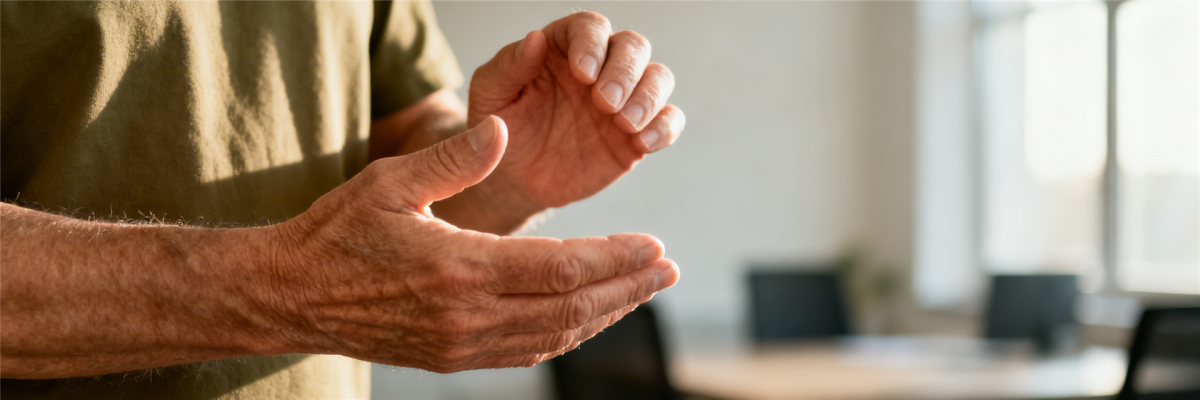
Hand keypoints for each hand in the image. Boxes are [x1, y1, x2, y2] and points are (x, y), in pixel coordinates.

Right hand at [260, 117, 678, 371]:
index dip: (615, 259)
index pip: (561, 269)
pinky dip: (567, 334)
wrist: (289, 297)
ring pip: (554, 336)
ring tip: (642, 291)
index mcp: (458, 268)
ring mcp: (461, 345)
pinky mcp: (452, 358)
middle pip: (571, 307)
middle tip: (668, 270)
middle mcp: (466, 316)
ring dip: (605, 313)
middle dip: (627, 287)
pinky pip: (526, 351)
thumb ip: (451, 159)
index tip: (655, 247)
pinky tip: (588, 316)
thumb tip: (504, 131)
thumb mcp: (387, 182)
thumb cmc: (337, 232)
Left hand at [466, 11, 685, 208]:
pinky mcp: (637, 134)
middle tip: (605, 101)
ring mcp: (623, 100)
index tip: (582, 72)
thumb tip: (535, 38)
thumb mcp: (491, 96)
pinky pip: (669, 120)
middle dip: (625, 71)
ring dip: (649, 96)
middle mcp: (601, 68)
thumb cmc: (503, 128)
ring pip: (658, 77)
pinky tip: (642, 143)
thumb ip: (508, 67)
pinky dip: (664, 127)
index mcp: (564, 49)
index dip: (592, 43)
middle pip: (634, 46)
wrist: (516, 179)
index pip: (590, 27)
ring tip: (624, 123)